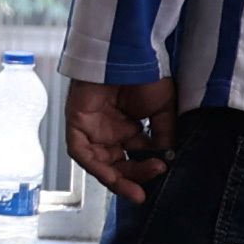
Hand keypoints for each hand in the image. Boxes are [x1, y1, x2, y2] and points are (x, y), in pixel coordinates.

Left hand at [67, 76, 176, 204]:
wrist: (130, 56)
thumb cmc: (146, 75)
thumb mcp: (163, 110)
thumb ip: (163, 136)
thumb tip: (167, 159)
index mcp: (128, 128)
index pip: (135, 157)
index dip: (146, 170)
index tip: (162, 175)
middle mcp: (109, 131)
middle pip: (117, 164)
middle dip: (133, 177)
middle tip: (149, 185)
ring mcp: (92, 128)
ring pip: (99, 163)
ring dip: (116, 178)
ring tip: (135, 188)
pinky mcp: (76, 123)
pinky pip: (81, 152)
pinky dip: (95, 165)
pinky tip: (112, 175)